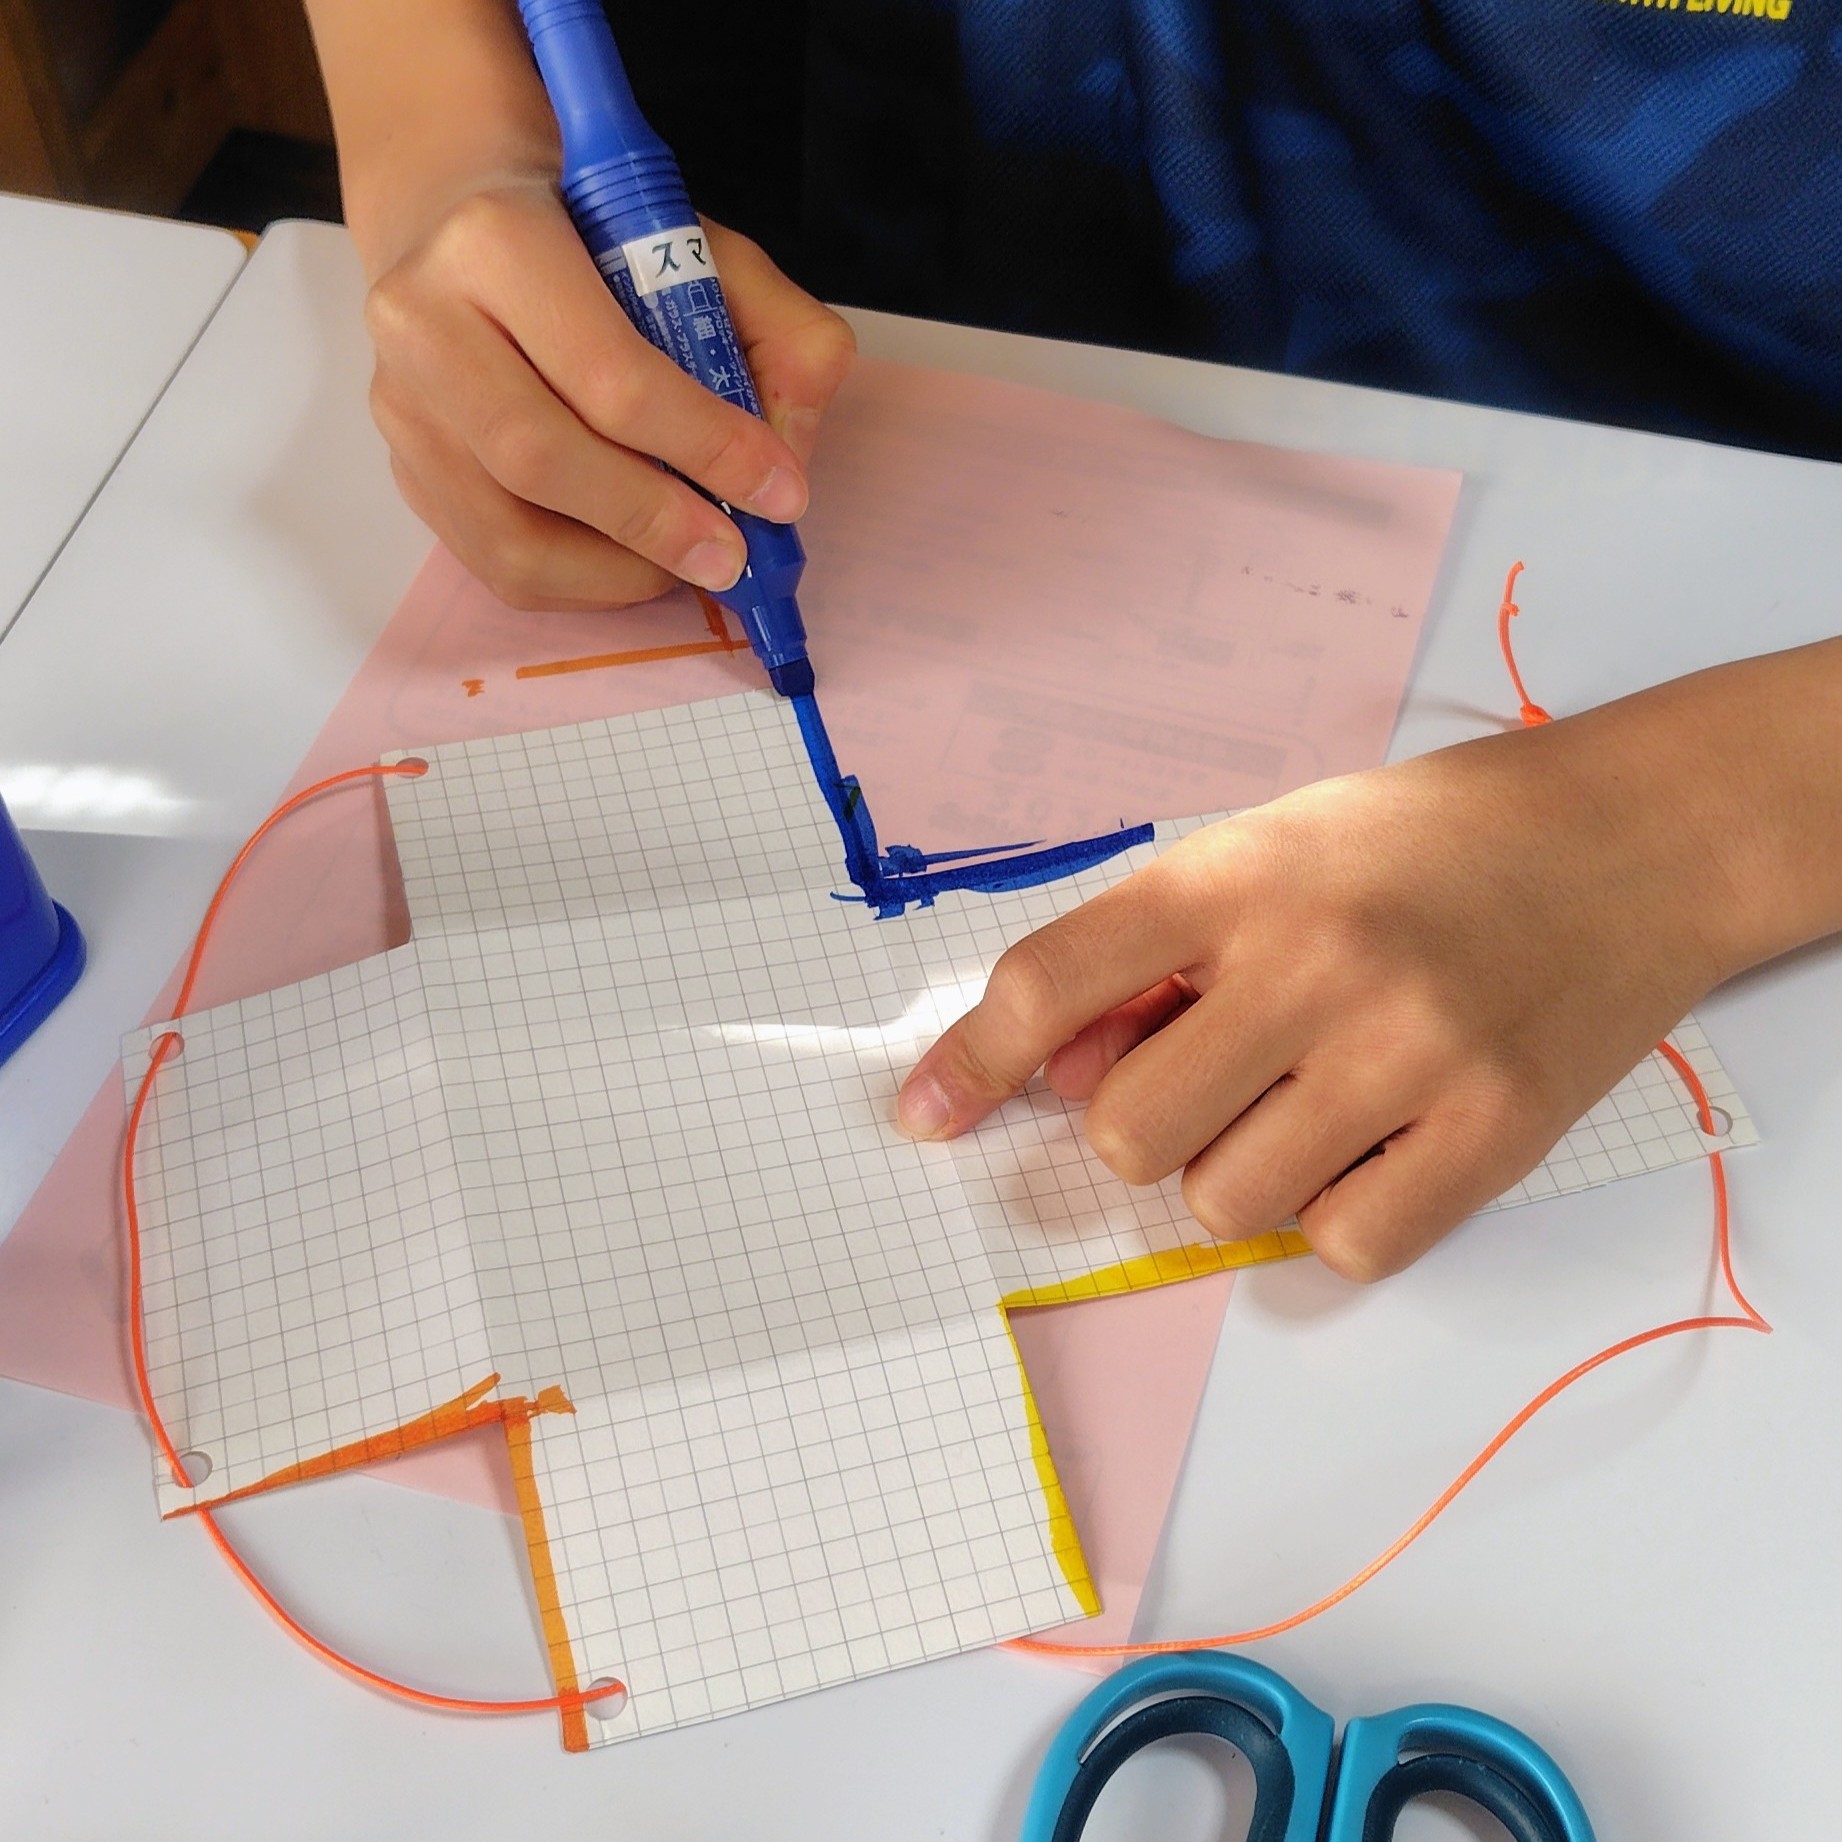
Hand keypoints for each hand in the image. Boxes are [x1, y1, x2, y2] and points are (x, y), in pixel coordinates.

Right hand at [362, 178, 854, 610]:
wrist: (460, 216)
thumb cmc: (593, 238)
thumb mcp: (704, 246)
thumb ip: (777, 333)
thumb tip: (788, 458)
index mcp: (499, 239)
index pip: (607, 371)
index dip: (704, 445)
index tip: (779, 493)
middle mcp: (423, 320)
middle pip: (539, 458)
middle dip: (654, 522)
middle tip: (732, 553)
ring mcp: (401, 404)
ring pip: (507, 533)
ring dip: (617, 571)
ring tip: (688, 564)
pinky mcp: (405, 467)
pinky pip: (493, 562)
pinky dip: (580, 583)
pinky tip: (635, 561)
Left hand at [896, 703, 1743, 1281]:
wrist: (1630, 838)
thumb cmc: (1422, 842)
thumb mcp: (1269, 846)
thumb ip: (1153, 953)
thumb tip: (1056, 1076)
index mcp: (1236, 876)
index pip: (1051, 985)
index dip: (967, 1064)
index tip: (929, 1118)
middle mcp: (1313, 962)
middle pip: (1123, 1131)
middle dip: (1136, 1127)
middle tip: (1206, 1084)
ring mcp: (1408, 1054)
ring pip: (1220, 1201)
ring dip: (1232, 1174)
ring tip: (1303, 1103)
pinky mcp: (1494, 1134)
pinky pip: (1341, 1247)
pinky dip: (1329, 1218)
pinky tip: (1370, 1146)